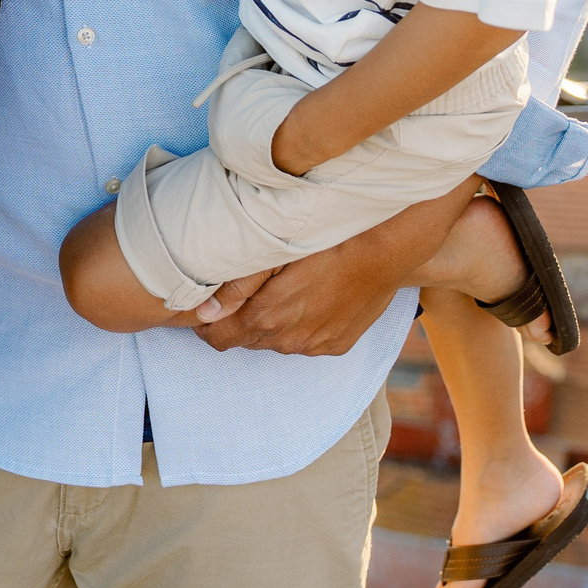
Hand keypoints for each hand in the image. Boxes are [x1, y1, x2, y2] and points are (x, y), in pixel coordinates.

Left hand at [193, 190, 460, 355]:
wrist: (384, 250)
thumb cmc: (325, 241)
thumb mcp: (274, 255)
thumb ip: (235, 287)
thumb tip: (203, 312)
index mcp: (267, 318)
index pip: (217, 338)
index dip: (206, 324)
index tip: (205, 307)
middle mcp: (288, 340)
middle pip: (245, 339)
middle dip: (238, 320)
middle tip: (244, 291)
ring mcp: (315, 346)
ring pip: (275, 341)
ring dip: (271, 323)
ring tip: (280, 291)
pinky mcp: (336, 346)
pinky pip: (306, 341)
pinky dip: (301, 325)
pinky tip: (310, 298)